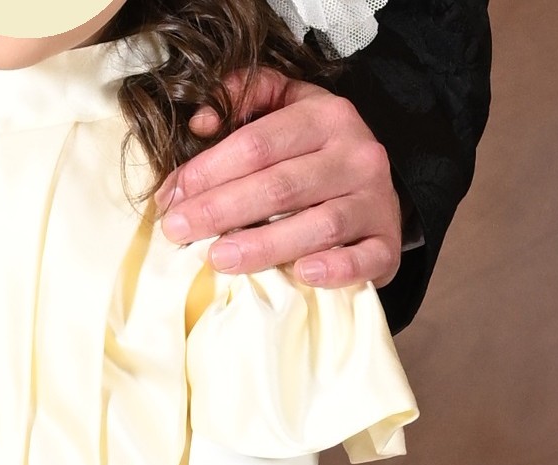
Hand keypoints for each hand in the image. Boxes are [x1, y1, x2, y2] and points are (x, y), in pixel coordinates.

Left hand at [161, 75, 402, 294]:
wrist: (376, 189)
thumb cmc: (315, 153)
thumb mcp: (287, 107)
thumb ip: (247, 99)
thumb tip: (201, 119)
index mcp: (326, 118)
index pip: (259, 143)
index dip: (209, 170)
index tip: (171, 196)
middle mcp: (356, 155)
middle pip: (280, 185)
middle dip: (221, 209)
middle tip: (177, 231)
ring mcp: (375, 200)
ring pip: (319, 225)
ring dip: (264, 245)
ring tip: (219, 259)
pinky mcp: (386, 243)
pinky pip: (365, 258)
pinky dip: (335, 268)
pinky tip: (301, 273)